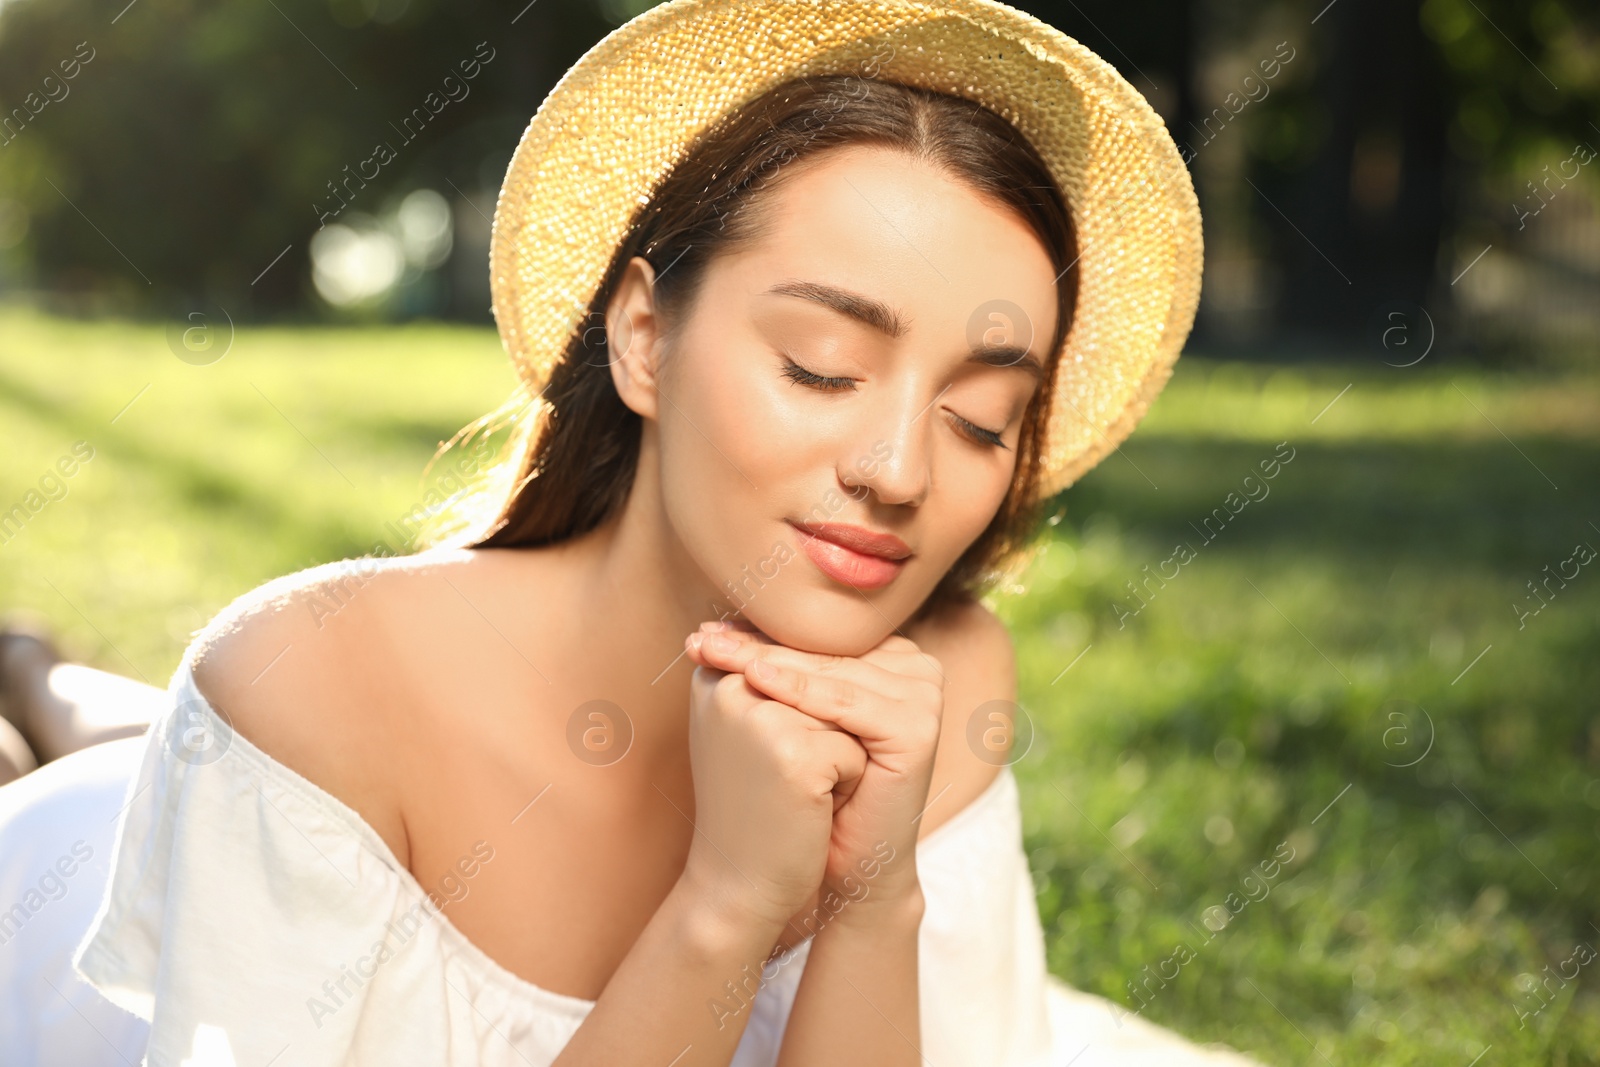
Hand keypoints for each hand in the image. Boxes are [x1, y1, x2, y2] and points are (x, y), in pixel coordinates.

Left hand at [687, 619, 943, 910]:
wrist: (840, 865)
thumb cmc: (808, 791)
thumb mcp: (787, 718)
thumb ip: (773, 667)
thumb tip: (710, 624)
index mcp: (893, 658)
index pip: (816, 640)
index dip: (757, 635)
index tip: (700, 631)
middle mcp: (916, 669)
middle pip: (821, 653)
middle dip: (756, 646)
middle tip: (699, 638)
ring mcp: (924, 695)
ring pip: (830, 672)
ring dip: (770, 662)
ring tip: (716, 654)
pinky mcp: (920, 726)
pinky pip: (847, 702)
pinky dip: (801, 692)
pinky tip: (756, 681)